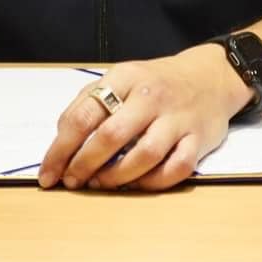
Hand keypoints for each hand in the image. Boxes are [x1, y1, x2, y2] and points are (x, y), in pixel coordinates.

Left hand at [38, 46, 250, 192]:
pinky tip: (137, 183)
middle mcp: (152, 96)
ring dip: (116, 177)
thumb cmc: (156, 83)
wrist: (212, 77)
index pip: (84, 116)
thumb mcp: (121, 78)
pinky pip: (176, 168)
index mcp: (126, 78)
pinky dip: (153, 182)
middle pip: (111, 136)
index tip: (48, 174)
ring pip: (144, 155)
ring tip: (101, 183)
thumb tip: (61, 145)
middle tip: (73, 182)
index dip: (60, 150)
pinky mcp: (199, 139)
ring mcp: (178, 118)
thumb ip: (89, 104)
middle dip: (84, 165)